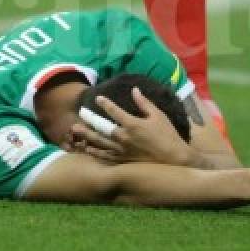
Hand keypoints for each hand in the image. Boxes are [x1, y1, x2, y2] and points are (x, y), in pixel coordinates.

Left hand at [69, 88, 191, 166]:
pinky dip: (95, 152)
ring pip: (99, 142)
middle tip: (80, 113)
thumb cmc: (168, 135)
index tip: (98, 98)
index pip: (114, 111)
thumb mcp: (158, 115)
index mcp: (132, 124)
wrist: (174, 159)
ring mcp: (122, 150)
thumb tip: (134, 90)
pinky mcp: (123, 160)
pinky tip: (87, 148)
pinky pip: (105, 156)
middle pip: (101, 127)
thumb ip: (144, 103)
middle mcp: (124, 137)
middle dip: (89, 119)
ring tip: (75, 130)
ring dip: (87, 135)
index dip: (105, 103)